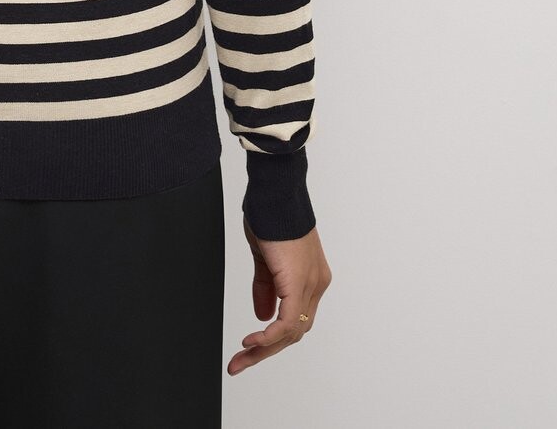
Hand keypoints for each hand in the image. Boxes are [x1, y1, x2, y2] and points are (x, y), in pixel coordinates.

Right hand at [227, 217, 331, 374]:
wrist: (275, 193)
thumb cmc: (270, 216)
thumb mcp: (266, 258)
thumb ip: (266, 287)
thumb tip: (261, 315)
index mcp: (311, 278)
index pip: (296, 318)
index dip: (273, 336)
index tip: (249, 346)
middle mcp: (317, 284)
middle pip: (294, 331)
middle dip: (265, 350)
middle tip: (240, 362)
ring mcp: (312, 285)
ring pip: (291, 332)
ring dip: (263, 348)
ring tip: (240, 358)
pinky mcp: (300, 283)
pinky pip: (287, 323)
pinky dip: (268, 335)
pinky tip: (251, 341)